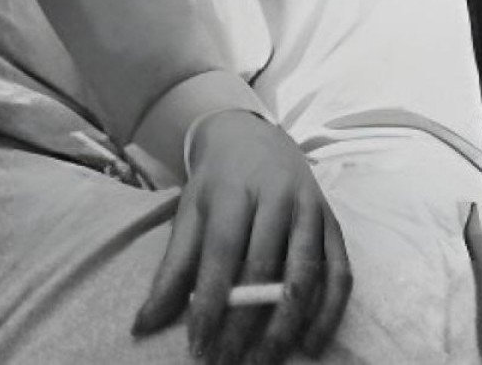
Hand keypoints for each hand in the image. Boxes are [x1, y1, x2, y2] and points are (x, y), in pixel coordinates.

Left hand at [131, 110, 351, 363]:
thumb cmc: (217, 184)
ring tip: (266, 359)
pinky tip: (309, 344)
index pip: (223, 253)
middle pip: (265, 268)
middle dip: (245, 322)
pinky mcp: (334, 225)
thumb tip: (141, 325)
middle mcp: (277, 197)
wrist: (254, 138)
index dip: (211, 302)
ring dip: (287, 324)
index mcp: (234, 191)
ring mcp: (311, 210)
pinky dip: (328, 313)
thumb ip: (171, 271)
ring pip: (306, 275)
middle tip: (228, 360)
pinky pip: (340, 274)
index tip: (198, 345)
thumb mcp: (189, 215)